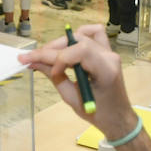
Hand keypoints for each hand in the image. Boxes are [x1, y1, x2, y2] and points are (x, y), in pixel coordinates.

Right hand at [19, 25, 136, 136]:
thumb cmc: (98, 114)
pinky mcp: (106, 51)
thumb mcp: (72, 98)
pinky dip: (79, 35)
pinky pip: (94, 33)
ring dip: (62, 43)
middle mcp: (110, 56)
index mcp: (105, 71)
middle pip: (77, 40)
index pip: (80, 51)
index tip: (50, 73)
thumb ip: (54, 78)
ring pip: (82, 35)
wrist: (118, 117)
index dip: (59, 59)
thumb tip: (34, 63)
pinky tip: (68, 45)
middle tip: (32, 58)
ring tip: (48, 55)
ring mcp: (110, 52)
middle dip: (53, 49)